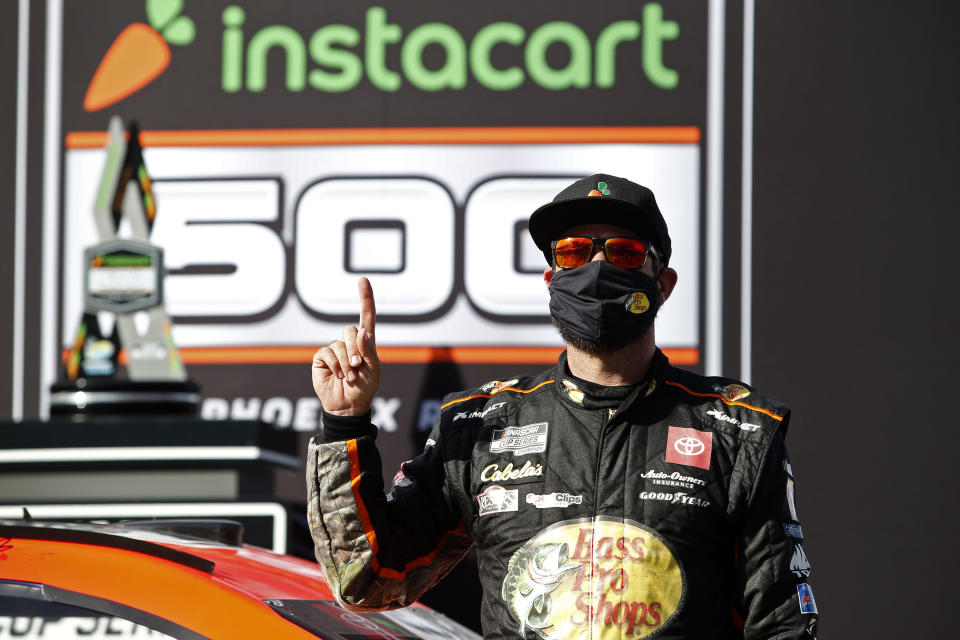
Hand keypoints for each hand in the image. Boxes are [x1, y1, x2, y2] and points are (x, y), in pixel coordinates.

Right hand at [312, 277, 381, 415]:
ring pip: (339, 344)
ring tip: (350, 376)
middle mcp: (350, 343)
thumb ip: (369, 350)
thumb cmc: (365, 388)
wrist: (348, 406)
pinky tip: (338, 375)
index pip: (367, 316)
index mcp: (366, 342)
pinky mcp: (322, 358)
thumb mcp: (374, 370)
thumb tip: (362, 331)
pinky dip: (334, 365)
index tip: (363, 280)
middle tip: (358, 367)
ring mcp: (334, 349)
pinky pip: (326, 352)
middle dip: (355, 349)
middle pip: (350, 330)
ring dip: (346, 362)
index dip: (365, 298)